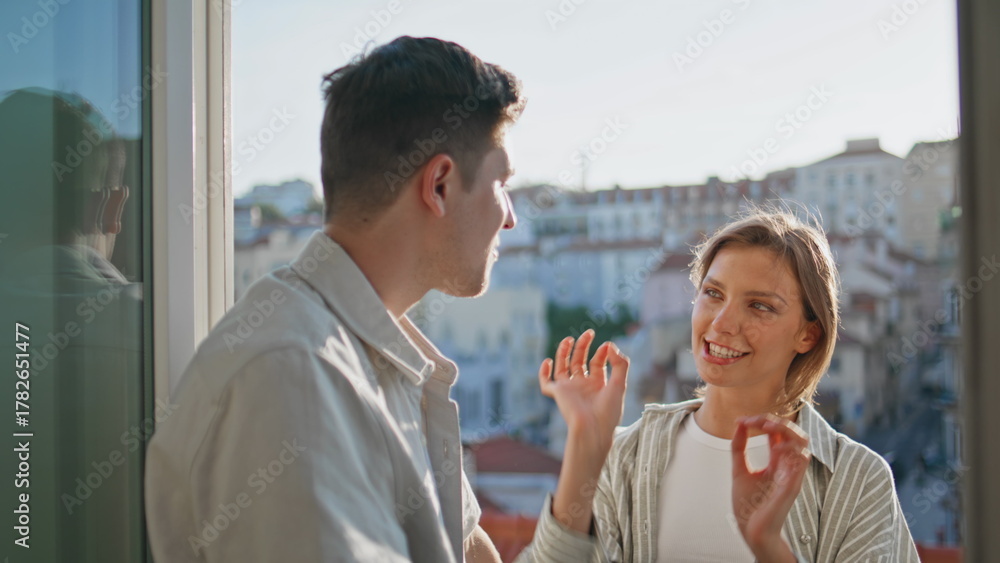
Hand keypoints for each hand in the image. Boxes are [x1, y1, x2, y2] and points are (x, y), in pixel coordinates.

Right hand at [538, 329, 629, 460]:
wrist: (593, 429)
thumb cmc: (609, 411)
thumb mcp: (620, 384)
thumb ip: (620, 363)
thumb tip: (609, 345)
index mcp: (598, 385)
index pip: (597, 363)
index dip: (602, 353)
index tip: (606, 346)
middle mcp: (583, 385)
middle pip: (580, 361)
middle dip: (583, 346)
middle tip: (589, 333)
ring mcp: (570, 389)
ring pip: (563, 366)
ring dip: (564, 352)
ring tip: (570, 339)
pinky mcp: (558, 393)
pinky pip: (546, 382)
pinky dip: (543, 372)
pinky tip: (548, 361)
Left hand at [731, 415, 809, 561]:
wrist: (750, 530)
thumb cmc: (748, 505)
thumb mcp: (739, 470)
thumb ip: (738, 447)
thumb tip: (739, 423)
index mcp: (776, 462)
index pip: (778, 433)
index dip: (763, 421)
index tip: (742, 421)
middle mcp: (786, 466)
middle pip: (794, 434)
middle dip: (777, 421)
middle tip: (756, 420)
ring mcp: (791, 474)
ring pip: (803, 443)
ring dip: (786, 430)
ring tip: (766, 427)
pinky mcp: (792, 485)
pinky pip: (802, 461)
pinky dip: (791, 448)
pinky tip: (774, 446)